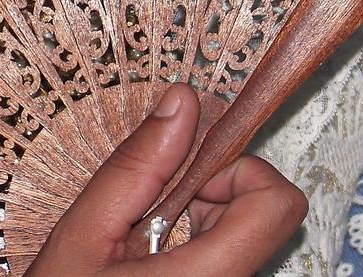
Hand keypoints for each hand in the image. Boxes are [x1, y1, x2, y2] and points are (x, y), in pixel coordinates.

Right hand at [28, 82, 306, 276]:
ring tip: (146, 243)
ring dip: (204, 221)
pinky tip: (155, 260)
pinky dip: (201, 245)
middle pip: (266, 214)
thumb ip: (137, 168)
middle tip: (154, 212)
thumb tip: (182, 102)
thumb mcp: (83, 235)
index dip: (238, 172)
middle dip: (214, 194)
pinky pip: (233, 257)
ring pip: (249, 234)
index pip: (279, 205)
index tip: (187, 177)